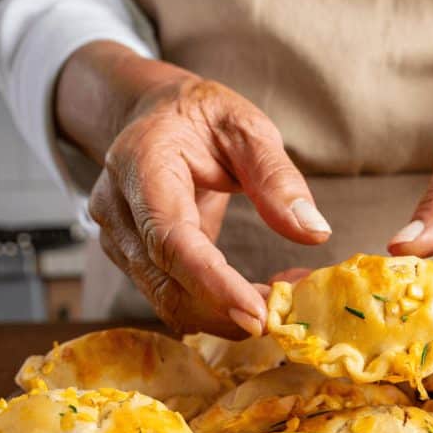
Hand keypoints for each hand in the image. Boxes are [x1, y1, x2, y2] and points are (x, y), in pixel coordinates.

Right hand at [58, 43, 331, 336]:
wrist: (155, 116)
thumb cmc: (202, 118)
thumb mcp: (247, 128)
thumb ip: (278, 177)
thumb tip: (315, 232)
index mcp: (141, 164)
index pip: (170, 238)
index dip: (212, 282)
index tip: (258, 314)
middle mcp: (117, 208)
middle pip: (165, 282)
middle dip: (227, 310)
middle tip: (288, 313)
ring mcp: (117, 238)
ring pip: (167, 300)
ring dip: (224, 315)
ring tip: (280, 304)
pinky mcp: (131, 260)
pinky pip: (171, 296)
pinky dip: (215, 308)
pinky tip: (257, 298)